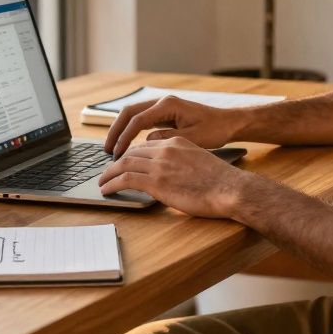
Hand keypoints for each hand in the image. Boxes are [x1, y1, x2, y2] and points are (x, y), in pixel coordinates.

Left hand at [97, 137, 252, 217]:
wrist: (230, 189)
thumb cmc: (221, 181)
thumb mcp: (199, 161)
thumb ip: (182, 163)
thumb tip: (172, 175)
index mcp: (176, 142)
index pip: (145, 146)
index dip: (131, 155)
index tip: (123, 164)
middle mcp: (166, 149)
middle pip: (131, 152)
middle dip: (115, 163)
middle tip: (106, 173)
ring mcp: (160, 165)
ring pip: (123, 164)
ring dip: (108, 174)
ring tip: (102, 183)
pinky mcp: (157, 182)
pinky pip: (125, 179)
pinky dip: (112, 184)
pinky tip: (106, 190)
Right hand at [103, 95, 245, 158]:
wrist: (228, 123)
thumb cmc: (214, 130)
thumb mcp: (192, 138)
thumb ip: (168, 139)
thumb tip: (146, 142)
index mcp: (168, 105)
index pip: (137, 120)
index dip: (125, 137)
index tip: (117, 153)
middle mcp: (162, 103)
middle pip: (129, 113)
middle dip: (115, 131)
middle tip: (106, 150)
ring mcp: (162, 107)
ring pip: (133, 115)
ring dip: (121, 130)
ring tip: (112, 150)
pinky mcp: (164, 115)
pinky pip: (141, 121)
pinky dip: (131, 131)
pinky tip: (126, 146)